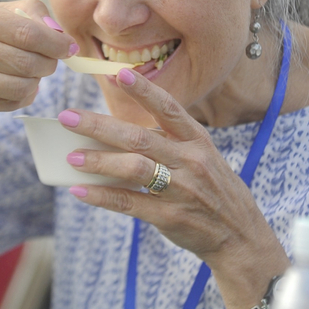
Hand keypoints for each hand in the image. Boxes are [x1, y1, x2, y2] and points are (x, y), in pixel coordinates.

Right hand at [0, 0, 77, 116]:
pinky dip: (21, 96)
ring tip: (31, 73)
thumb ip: (31, 14)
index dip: (56, 44)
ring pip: (21, 88)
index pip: (28, 33)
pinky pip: (9, 104)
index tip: (69, 48)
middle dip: (49, 65)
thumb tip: (61, 35)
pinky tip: (15, 85)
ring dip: (36, 82)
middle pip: (27, 63)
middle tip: (50, 62)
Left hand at [57, 68, 279, 265]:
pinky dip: (102, 196)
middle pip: (139, 138)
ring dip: (99, 161)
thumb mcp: (203, 159)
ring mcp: (181, 190)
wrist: (240, 235)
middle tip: (68, 118)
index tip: (119, 73)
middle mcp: (190, 161)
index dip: (144, 91)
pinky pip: (129, 203)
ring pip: (133, 169)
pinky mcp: (170, 217)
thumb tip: (118, 135)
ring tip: (72, 157)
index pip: (169, 109)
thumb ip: (169, 145)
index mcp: (198, 141)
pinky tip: (80, 190)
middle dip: (100, 126)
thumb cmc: (213, 191)